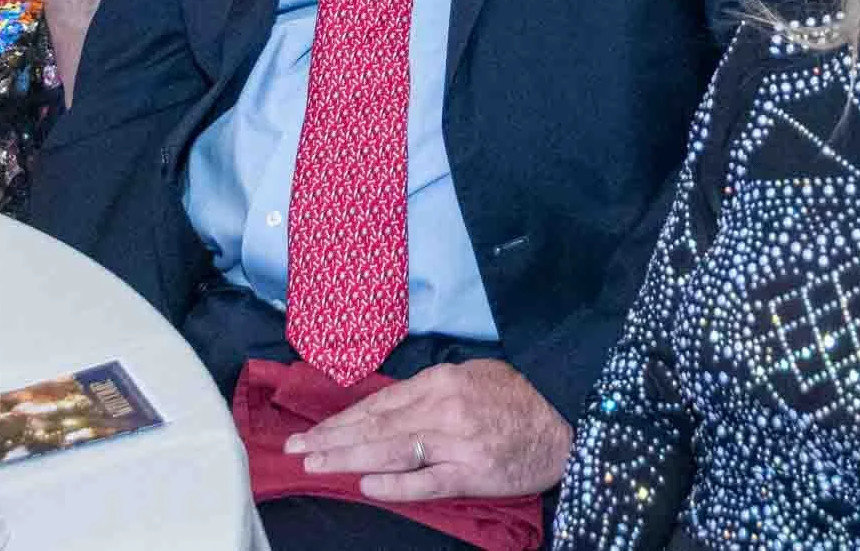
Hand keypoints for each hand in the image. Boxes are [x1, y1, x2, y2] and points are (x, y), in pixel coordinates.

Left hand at [284, 359, 571, 501]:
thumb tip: (387, 405)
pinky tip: (365, 485)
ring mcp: (457, 441)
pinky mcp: (471, 472)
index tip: (311, 431)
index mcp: (441, 381)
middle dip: (331, 438)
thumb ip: (431, 389)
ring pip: (391, 450)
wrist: (564, 429)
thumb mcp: (473, 375)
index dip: (342, 418)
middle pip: (376, 425)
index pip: (379, 403)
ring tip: (315, 465)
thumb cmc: (517, 400)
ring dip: (348, 458)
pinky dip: (395, 484)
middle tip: (295, 450)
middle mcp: (443, 407)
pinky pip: (426, 481)